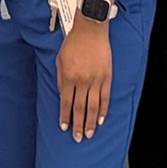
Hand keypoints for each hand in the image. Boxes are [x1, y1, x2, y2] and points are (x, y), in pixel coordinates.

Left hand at [57, 18, 113, 142]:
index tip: (65, 128)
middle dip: (78, 125)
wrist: (90, 29)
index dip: (65, 117)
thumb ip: (60, 79)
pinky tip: (101, 119)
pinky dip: (103, 110)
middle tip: (77, 138)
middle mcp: (82, 81)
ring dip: (90, 122)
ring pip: (93, 106)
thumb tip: (62, 96)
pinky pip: (105, 97)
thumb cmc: (74, 42)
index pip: (66, 103)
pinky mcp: (106, 77)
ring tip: (89, 134)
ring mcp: (96, 80)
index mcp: (69, 77)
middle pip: (80, 108)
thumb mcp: (60, 59)